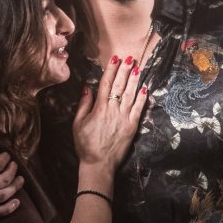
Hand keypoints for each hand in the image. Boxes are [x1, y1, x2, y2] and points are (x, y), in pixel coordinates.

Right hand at [72, 55, 147, 171]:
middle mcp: (113, 110)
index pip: (106, 84)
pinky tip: (144, 88)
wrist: (99, 164)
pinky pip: (139, 109)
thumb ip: (84, 105)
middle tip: (130, 57)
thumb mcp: (78, 124)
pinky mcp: (132, 127)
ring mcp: (124, 118)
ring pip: (131, 95)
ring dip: (134, 80)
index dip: (111, 70)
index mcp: (99, 108)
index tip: (115, 58)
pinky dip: (142, 98)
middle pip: (120, 86)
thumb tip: (87, 88)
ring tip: (137, 68)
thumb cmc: (85, 144)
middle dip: (125, 70)